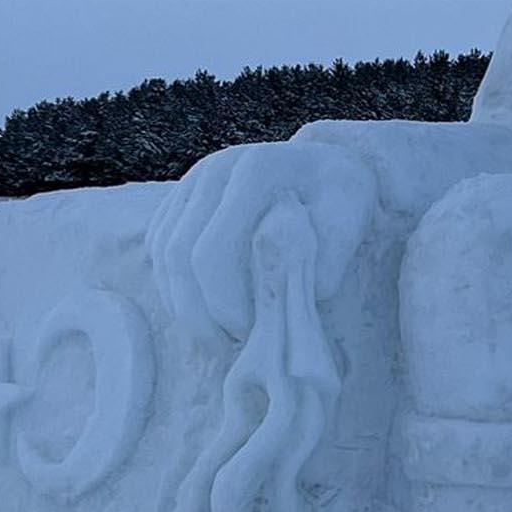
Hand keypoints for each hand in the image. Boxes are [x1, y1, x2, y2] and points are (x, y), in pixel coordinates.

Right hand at [146, 138, 377, 345]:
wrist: (325, 167)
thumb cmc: (342, 198)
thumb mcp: (352, 220)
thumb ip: (331, 257)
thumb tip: (304, 295)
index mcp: (255, 171)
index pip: (214, 250)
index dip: (223, 302)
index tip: (248, 332)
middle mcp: (216, 169)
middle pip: (179, 253)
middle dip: (198, 311)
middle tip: (229, 343)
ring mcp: (194, 180)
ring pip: (164, 252)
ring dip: (182, 302)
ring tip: (215, 336)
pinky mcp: (182, 197)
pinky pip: (160, 246)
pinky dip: (174, 285)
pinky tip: (201, 313)